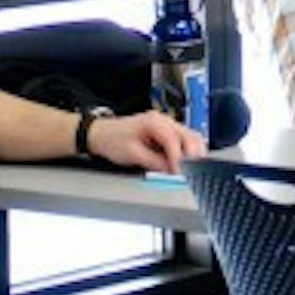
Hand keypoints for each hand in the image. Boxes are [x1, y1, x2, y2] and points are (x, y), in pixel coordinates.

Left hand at [87, 111, 205, 174]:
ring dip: (193, 153)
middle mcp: (165, 120)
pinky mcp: (168, 131)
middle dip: (192, 155)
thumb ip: (154, 162)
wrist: (101, 133)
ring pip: (191, 136)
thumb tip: (172, 171)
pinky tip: (187, 162)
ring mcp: (168, 124)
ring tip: (191, 169)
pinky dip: (188, 150)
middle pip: (189, 136)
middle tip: (191, 173)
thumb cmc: (113, 141)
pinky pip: (184, 139)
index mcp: (155, 122)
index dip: (179, 159)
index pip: (174, 141)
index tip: (181, 173)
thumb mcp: (133, 155)